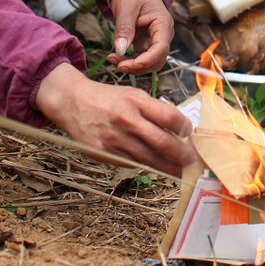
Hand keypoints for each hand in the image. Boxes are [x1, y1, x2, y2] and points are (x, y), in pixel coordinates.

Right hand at [35, 62, 195, 175]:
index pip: (168, 117)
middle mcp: (126, 120)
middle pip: (161, 142)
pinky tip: (155, 167)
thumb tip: (179, 128)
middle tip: (191, 160)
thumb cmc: (109, 99)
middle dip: (181, 154)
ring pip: (148, 159)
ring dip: (168, 167)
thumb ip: (154, 110)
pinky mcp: (104, 153)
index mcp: (136, 102)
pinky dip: (145, 166)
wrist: (73, 103)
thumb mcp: (133, 95)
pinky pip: (131, 163)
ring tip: (180, 171)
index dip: (184, 127)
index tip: (189, 132)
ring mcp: (114, 139)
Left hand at [106, 0, 172, 74]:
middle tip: (117, 65)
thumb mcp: (126, 6)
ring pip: (148, 62)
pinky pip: (140, 58)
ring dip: (132, 66)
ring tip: (112, 59)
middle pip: (156, 59)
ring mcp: (154, 40)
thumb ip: (124, 28)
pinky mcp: (145, 43)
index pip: (161, 47)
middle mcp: (162, 35)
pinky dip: (128, 61)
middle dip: (138, 66)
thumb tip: (120, 50)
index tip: (133, 64)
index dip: (149, 59)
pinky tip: (114, 57)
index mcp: (163, 24)